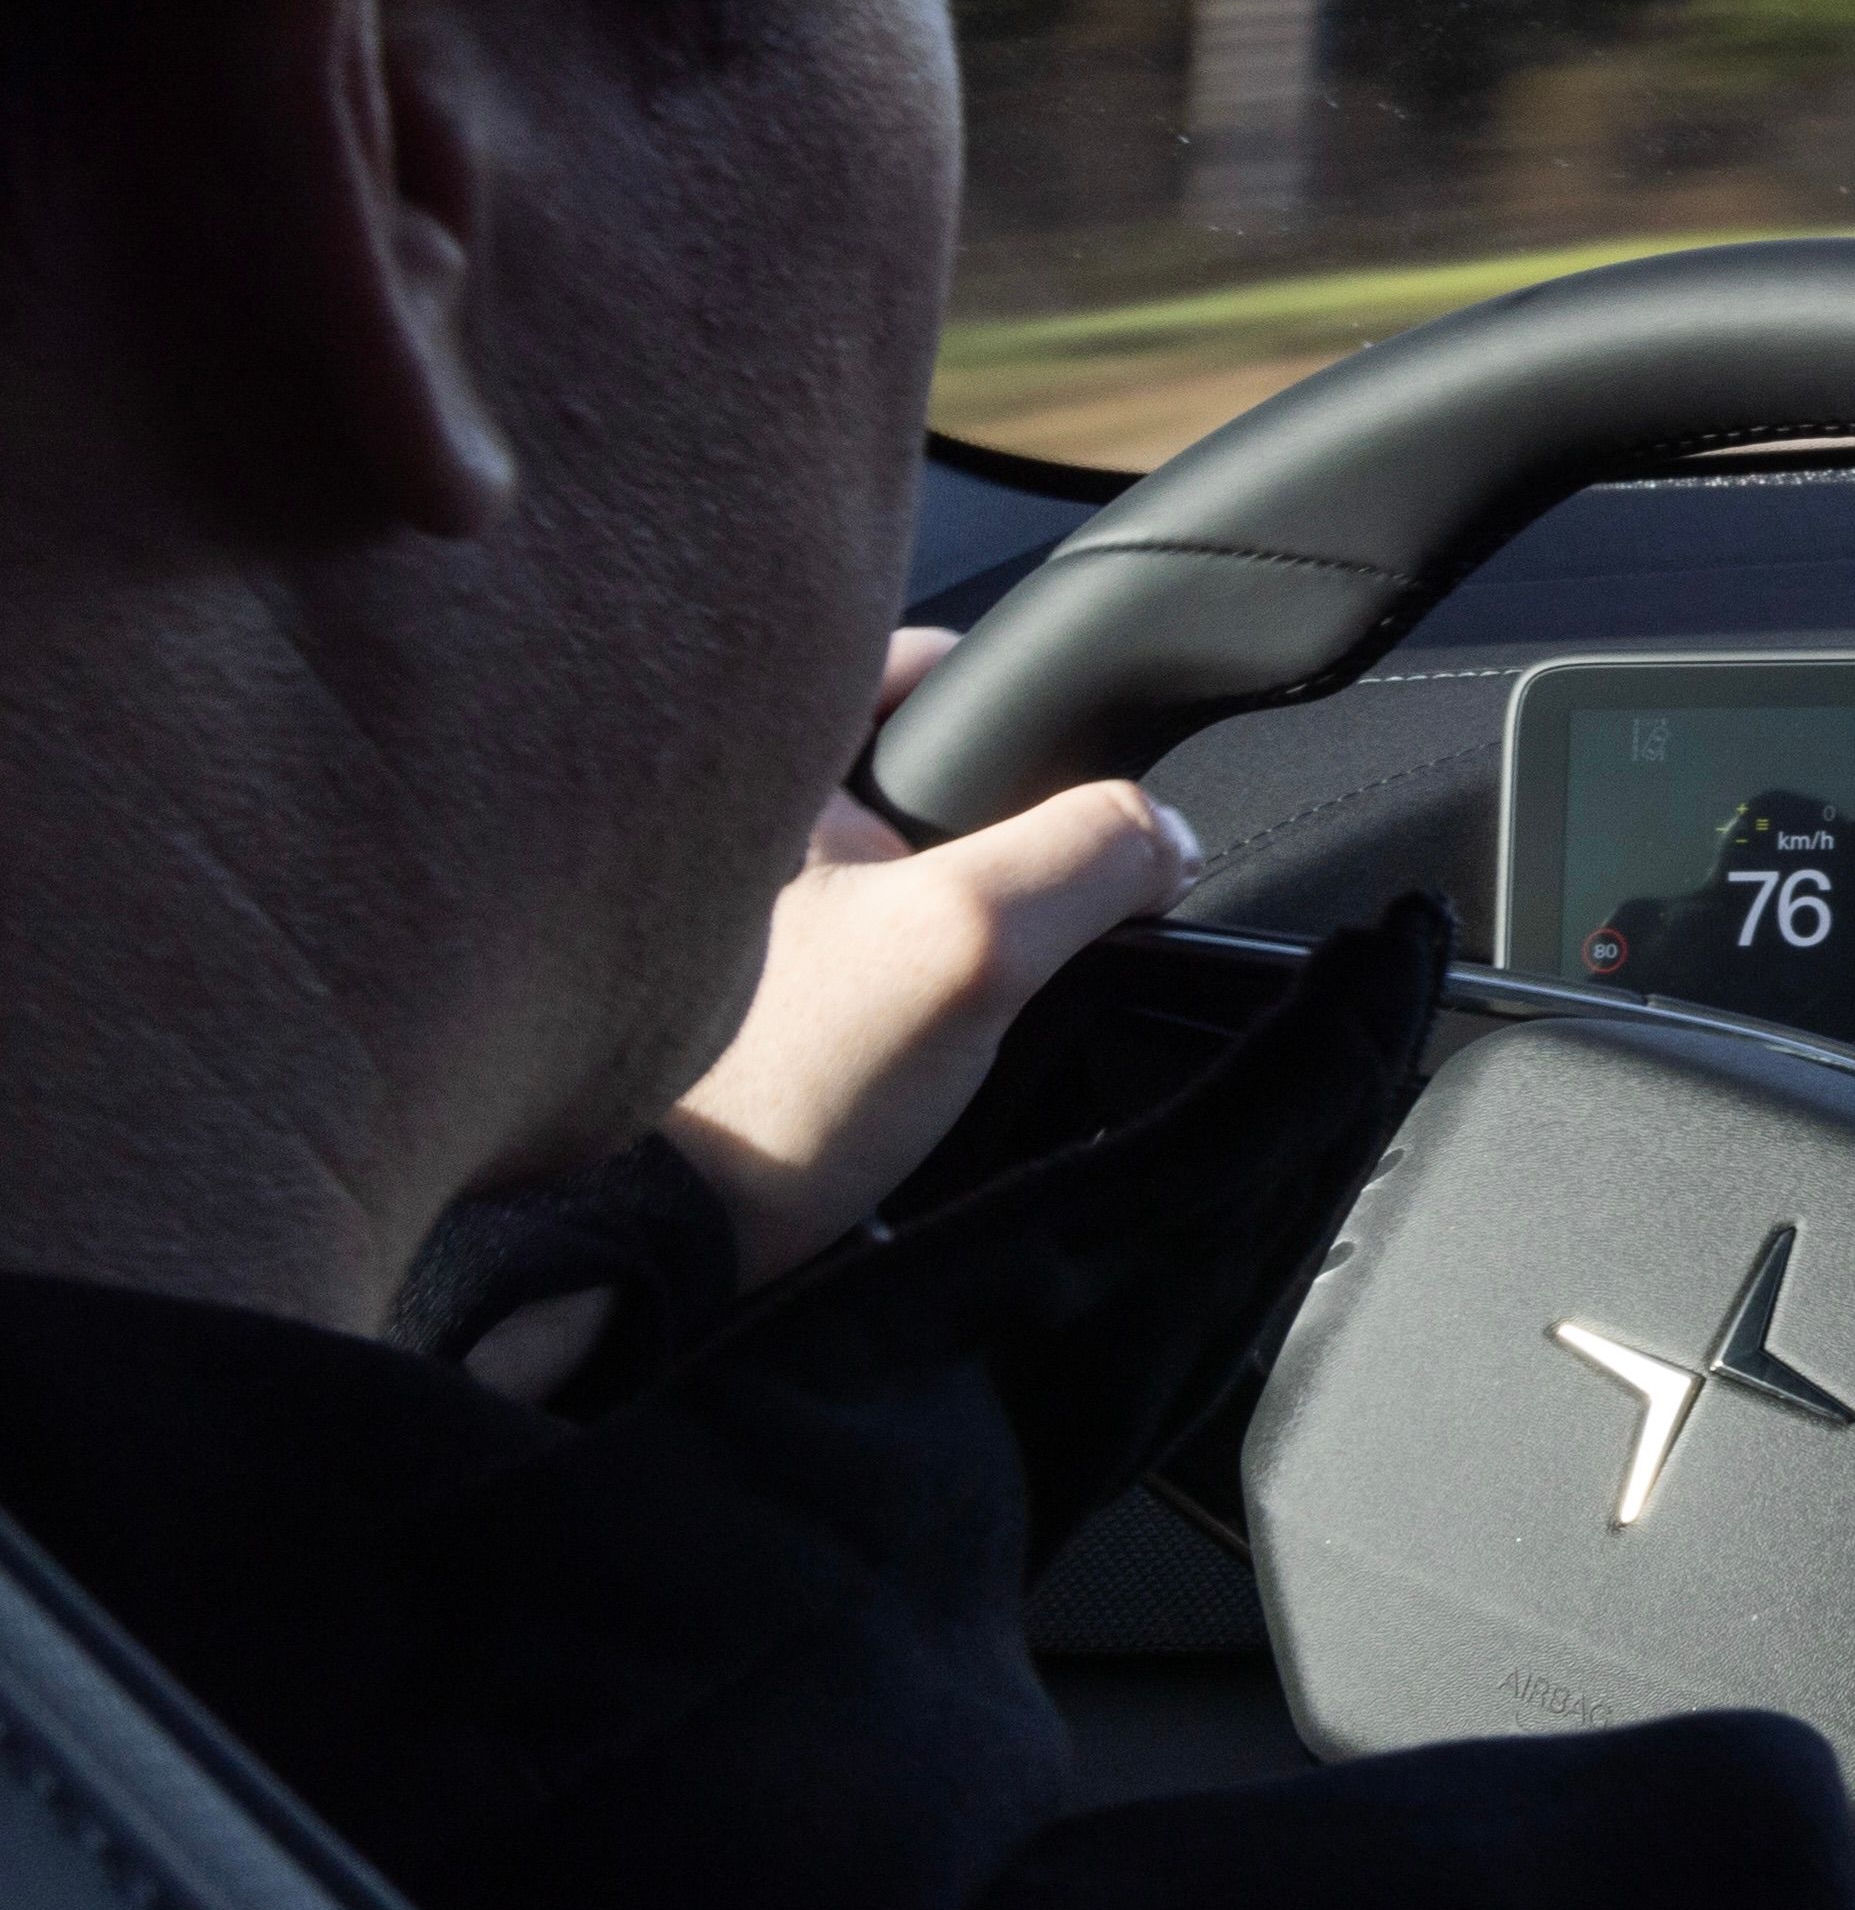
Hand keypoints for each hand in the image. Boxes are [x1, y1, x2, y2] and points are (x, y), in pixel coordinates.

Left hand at [674, 627, 1201, 1285]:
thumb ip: (1089, 855)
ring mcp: (691, 917)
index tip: (1056, 758)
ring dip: (917, 904)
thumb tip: (1162, 836)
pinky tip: (893, 1036)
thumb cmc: (771, 1077)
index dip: (1000, 697)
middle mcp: (705, 823)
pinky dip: (869, 977)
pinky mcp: (696, 1007)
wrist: (638, 1245)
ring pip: (857, 869)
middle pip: (884, 773)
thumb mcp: (969, 941)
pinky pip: (820, 952)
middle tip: (1017, 890)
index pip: (901, 664)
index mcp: (749, 763)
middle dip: (964, 820)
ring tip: (964, 973)